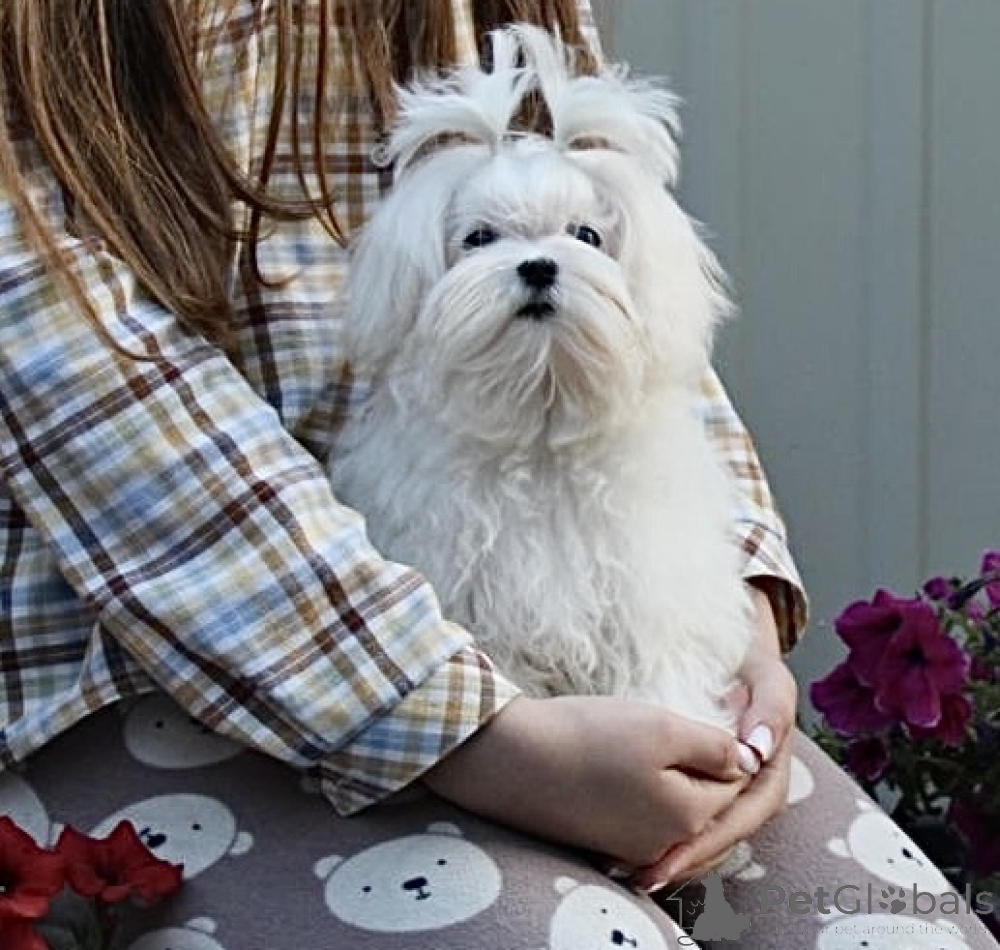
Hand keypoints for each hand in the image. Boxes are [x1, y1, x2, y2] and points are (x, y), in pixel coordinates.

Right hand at [423, 694, 753, 866]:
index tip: (721, 704)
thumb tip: (747, 762)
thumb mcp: (662, 728)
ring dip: (681, 782)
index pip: (736, 782)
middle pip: (709, 804)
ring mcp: (629, 847)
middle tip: (696, 724)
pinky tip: (632, 767)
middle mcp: (664, 844)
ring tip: (665, 742)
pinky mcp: (599, 839)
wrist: (509, 759)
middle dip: (711, 767)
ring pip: (676, 812)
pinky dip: (649, 796)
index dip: (732, 741)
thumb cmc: (587, 736)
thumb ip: (715, 747)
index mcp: (689, 817)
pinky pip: (644, 820)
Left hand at [634, 583, 798, 887]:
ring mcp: (728, 792)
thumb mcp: (769, 680)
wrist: (735, 653)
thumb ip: (771, 710)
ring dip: (674, 857)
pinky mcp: (703, 785)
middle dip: (686, 859)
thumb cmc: (752, 665)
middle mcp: (751, 792)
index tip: (675, 852)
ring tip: (634, 873)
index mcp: (770, 775)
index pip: (743, 816)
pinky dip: (667, 836)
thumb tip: (755, 753)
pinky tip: (634, 849)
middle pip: (721, 836)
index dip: (710, 838)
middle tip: (645, 876)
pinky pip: (688, 819)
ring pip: (705, 835)